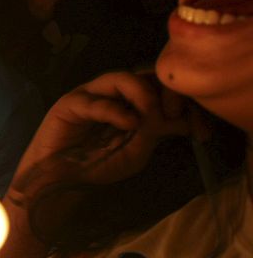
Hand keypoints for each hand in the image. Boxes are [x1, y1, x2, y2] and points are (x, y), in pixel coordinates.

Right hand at [9, 71, 188, 201]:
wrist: (59, 182)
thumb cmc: (95, 167)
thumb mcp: (136, 152)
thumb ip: (155, 131)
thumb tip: (182, 117)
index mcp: (130, 105)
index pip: (160, 88)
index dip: (181, 101)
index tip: (199, 128)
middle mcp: (112, 96)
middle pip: (144, 75)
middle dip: (164, 91)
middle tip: (174, 113)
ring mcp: (90, 96)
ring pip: (120, 77)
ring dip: (141, 92)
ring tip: (149, 114)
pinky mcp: (70, 104)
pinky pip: (95, 100)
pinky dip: (115, 109)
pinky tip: (128, 123)